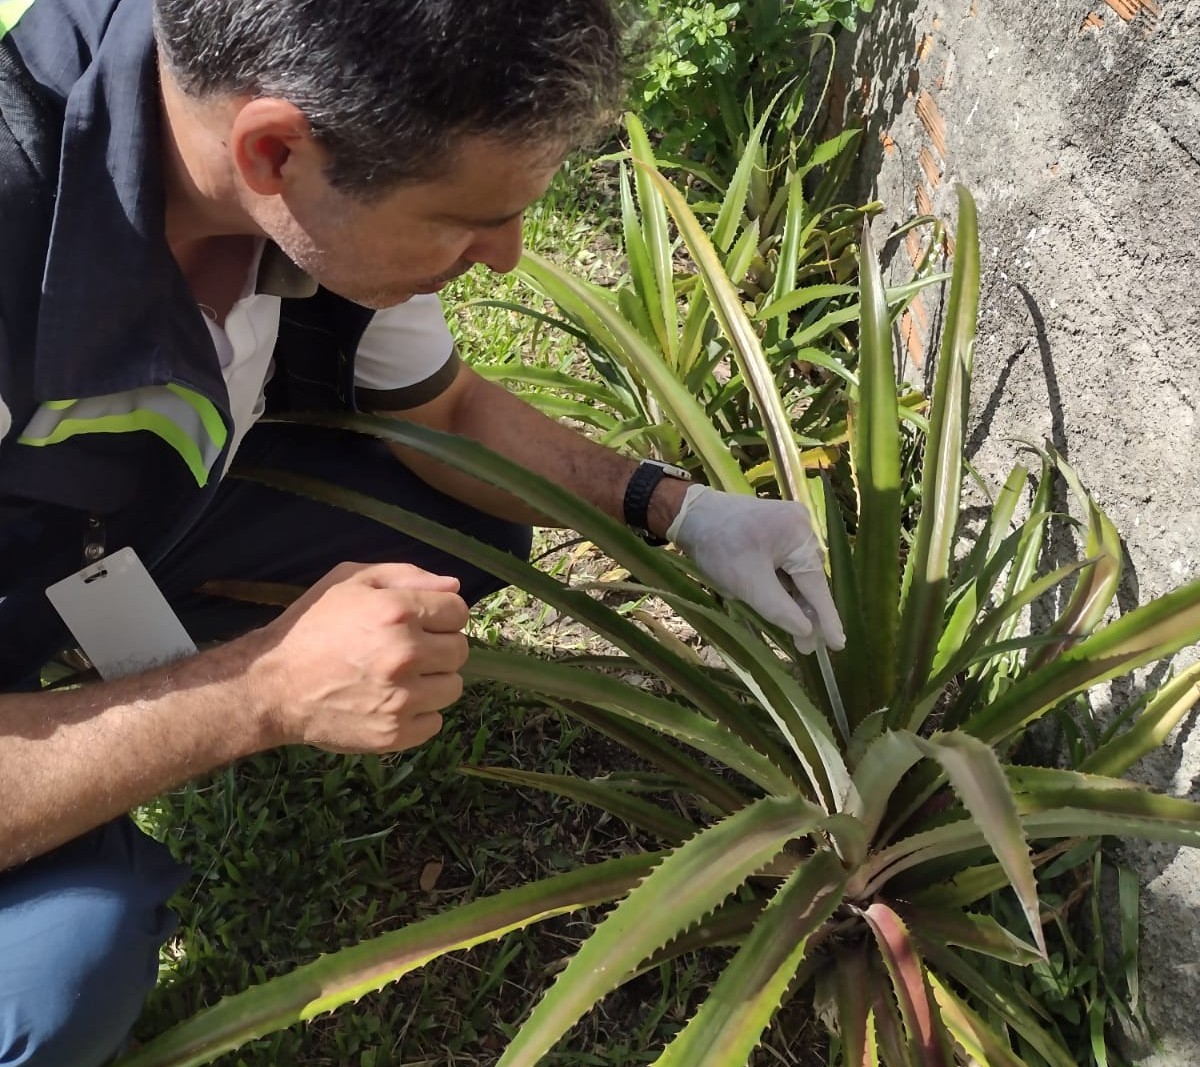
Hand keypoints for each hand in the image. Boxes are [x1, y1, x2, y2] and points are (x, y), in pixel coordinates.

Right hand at [245, 562, 468, 752]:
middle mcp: (406, 654)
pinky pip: (435, 722)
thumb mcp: (349, 581)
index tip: (423, 621)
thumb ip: (406, 575)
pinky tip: (393, 702)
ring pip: (453, 687)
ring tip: (400, 677)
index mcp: (397, 612)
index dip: (442, 614)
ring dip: (433, 681)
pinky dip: (419, 714)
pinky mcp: (394, 733)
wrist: (272, 686)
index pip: (459, 611)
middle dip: (439, 646)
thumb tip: (454, 586)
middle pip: (460, 650)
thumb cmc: (311, 626)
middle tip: (408, 650)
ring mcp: (402, 697)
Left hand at [667, 485, 844, 653]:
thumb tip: (807, 631)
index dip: (826, 619)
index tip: (838, 645)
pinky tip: (776, 601)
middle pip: (809, 579)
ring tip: (793, 631)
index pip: (817, 586)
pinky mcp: (776, 528)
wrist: (691, 514)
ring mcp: (789, 525)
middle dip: (806, 612)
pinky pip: (786, 562)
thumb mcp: (749, 585)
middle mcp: (802, 526)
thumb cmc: (719, 548)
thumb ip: (781, 610)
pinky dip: (781, 584)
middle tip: (806, 648)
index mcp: (799, 535)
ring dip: (792, 600)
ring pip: (796, 573)